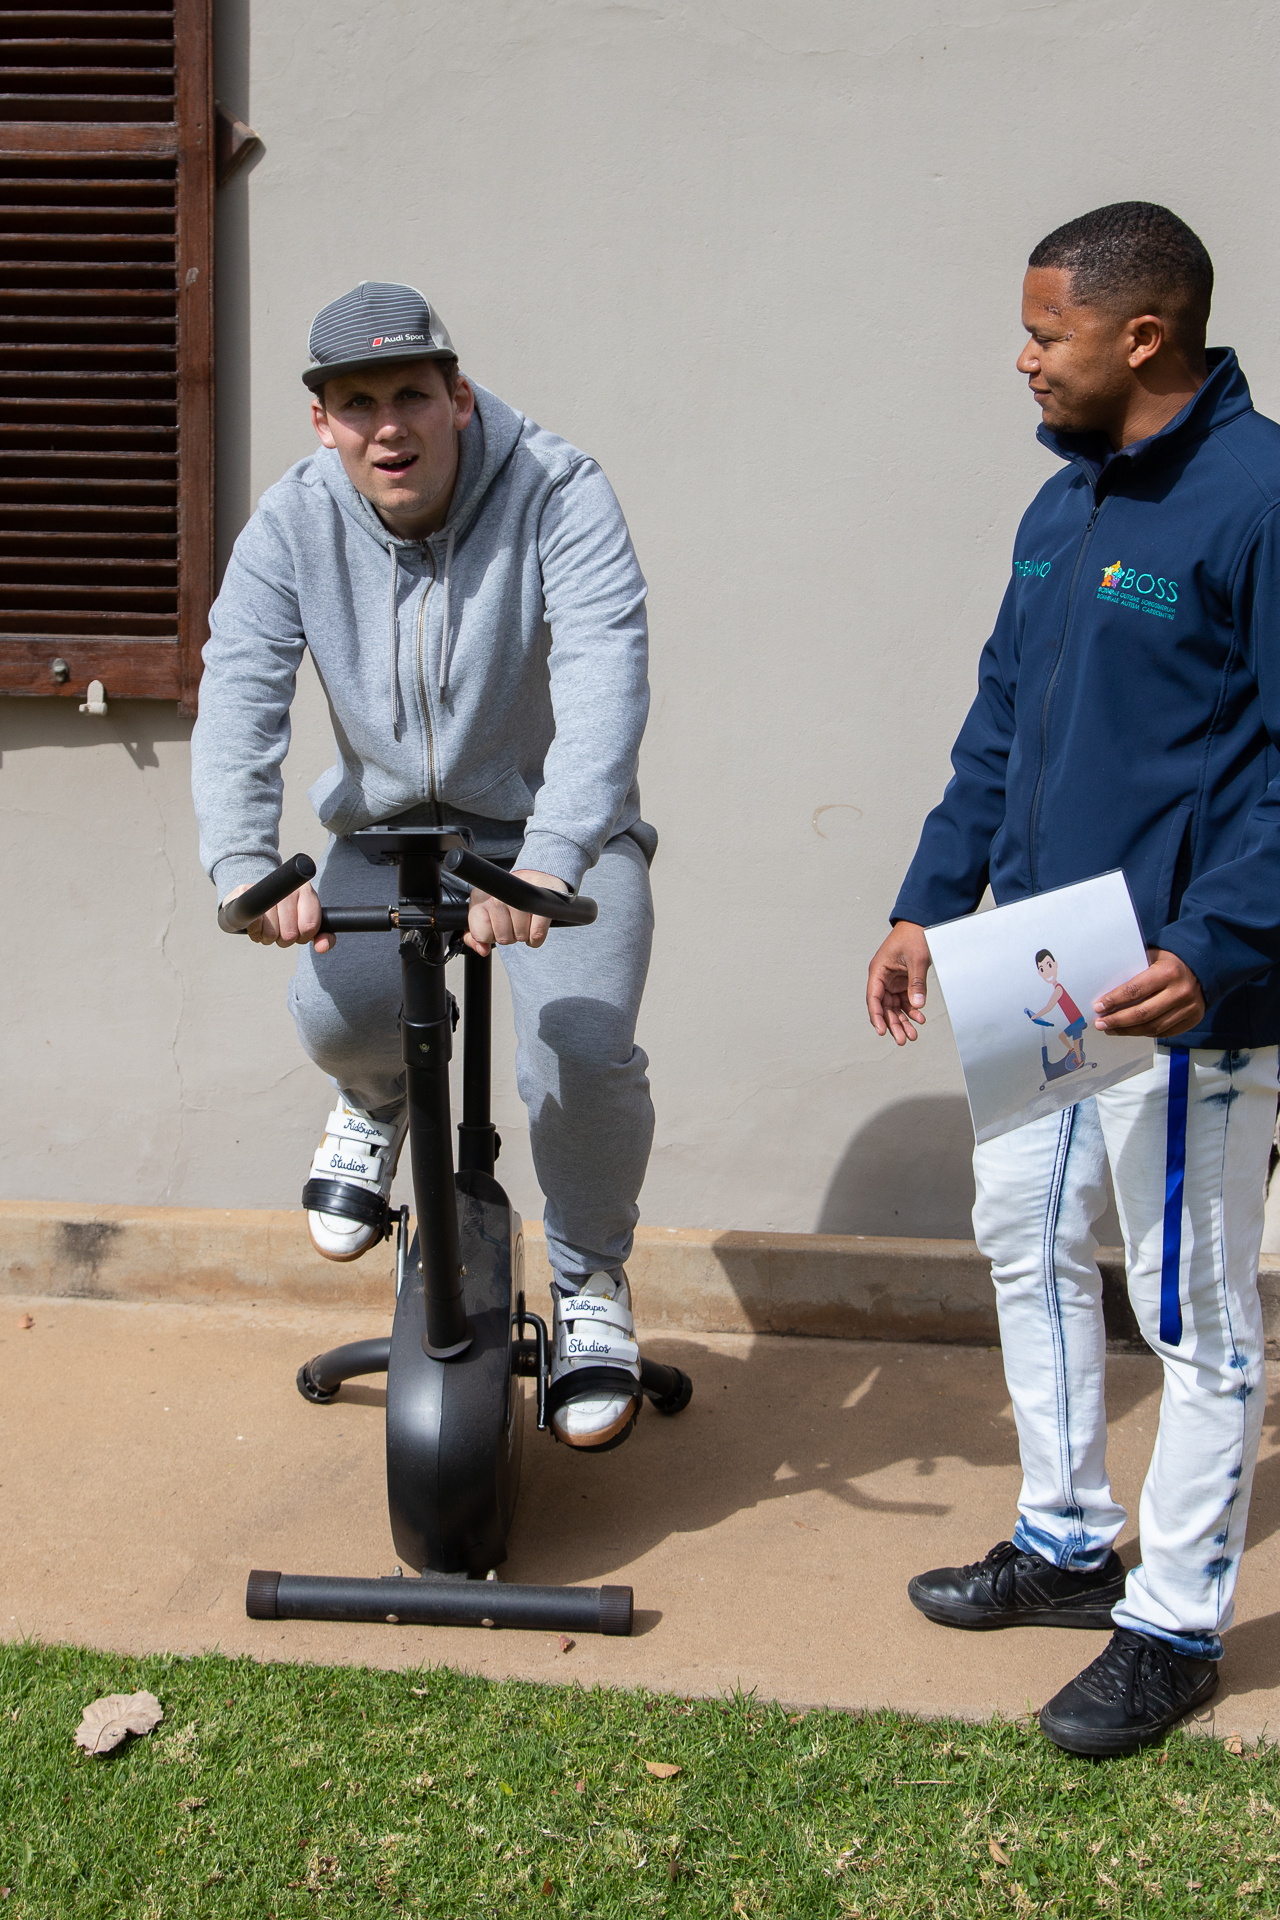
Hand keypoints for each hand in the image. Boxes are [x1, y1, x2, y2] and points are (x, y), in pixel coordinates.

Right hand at [222, 879, 334, 953]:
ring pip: (271, 932)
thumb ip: (323, 937)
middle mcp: (288, 887)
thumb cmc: (286, 913)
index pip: (310, 925)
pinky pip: (254, 925)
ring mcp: (266, 887)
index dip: (303, 937)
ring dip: (268, 938)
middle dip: (284, 940)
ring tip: (268, 928)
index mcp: (306, 891)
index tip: (299, 933)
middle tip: (280, 931)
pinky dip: (255, 933)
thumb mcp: (308, 922)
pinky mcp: (245, 892)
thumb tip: (322, 947)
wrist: (254, 895)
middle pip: (290, 933)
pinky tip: (257, 926)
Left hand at [465, 870, 567, 956]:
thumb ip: (476, 937)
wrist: (532, 880)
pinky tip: (533, 926)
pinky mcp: (538, 902)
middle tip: (513, 923)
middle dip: (510, 935)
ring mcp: (518, 898)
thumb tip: (483, 950)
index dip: (491, 937)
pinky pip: (536, 935)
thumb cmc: (506, 900)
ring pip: (520, 936)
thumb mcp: (484, 914)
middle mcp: (496, 896)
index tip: (496, 926)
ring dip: (524, 934)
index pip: (482, 935)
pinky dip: (536, 938)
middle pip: (503, 938)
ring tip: (523, 920)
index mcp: (479, 898)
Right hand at [867, 921, 931, 1044]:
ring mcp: (893, 980)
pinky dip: (912, 1010)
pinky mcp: (903, 981)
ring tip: (912, 1034)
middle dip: (893, 1024)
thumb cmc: (914, 935)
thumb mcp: (916, 960)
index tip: (881, 1030)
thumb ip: (916, 984)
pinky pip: (905, 1000)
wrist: (922, 922)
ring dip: (903, 1020)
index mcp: (878, 970)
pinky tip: (919, 1018)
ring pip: (895, 1006)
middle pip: (885, 1007)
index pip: (874, 998)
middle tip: (902, 1039)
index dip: (877, 1016)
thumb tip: (918, 1005)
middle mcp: (883, 977)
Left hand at [1094, 948, 1204, 1037]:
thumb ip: (1133, 971)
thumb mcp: (1152, 957)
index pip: (1135, 990)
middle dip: (1117, 1020)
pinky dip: (1144, 1033)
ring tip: (1110, 1029)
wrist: (1201, 969)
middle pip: (1143, 1013)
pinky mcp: (1193, 1020)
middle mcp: (1180, 991)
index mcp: (1168, 972)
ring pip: (1153, 1028)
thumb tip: (1104, 990)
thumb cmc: (1168, 962)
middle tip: (1100, 1023)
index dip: (1114, 1001)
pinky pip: (1164, 1033)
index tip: (1098, 1007)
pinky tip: (1130, 1030)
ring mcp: (1189, 1008)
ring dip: (1128, 1031)